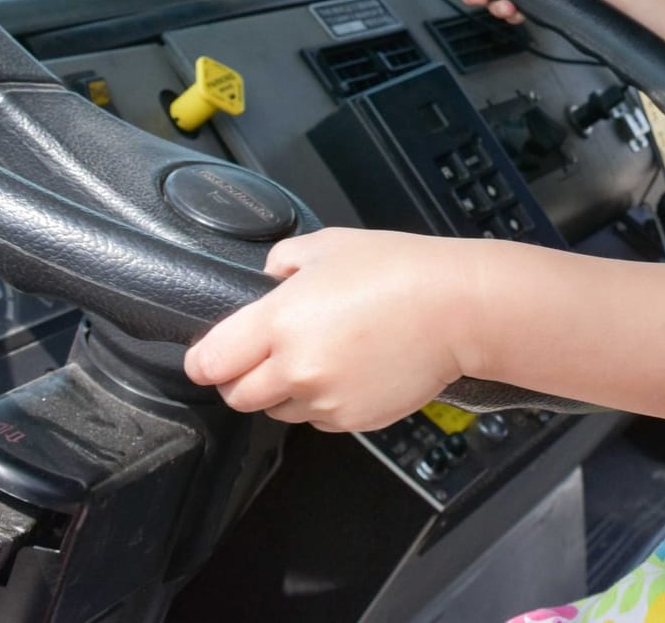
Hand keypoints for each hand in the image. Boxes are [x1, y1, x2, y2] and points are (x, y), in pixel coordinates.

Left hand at [183, 227, 471, 431]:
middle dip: (242, 378)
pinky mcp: (353, 421)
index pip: (210, 362)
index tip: (213, 355)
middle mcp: (294, 369)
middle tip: (264, 355)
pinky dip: (321, 403)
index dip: (206, 359)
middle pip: (237, 396)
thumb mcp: (329, 244)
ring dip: (283, 392)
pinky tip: (348, 371)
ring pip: (277, 412)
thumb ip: (284, 262)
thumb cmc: (398, 269)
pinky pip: (318, 420)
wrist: (457, 309)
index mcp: (279, 322)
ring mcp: (325, 401)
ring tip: (318, 358)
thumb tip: (270, 280)